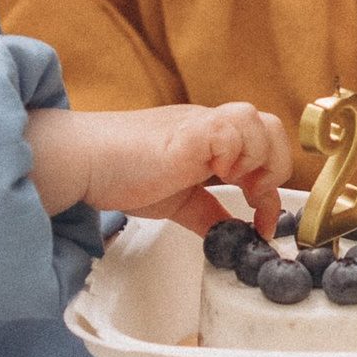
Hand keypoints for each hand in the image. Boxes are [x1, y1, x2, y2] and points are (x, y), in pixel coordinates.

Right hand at [49, 100, 292, 230]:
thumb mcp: (178, 201)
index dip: (272, 191)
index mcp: (211, 141)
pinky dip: (231, 154)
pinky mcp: (187, 132)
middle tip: (251, 196)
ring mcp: (200, 124)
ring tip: (229, 180)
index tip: (261, 225)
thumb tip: (233, 237)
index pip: (265, 149)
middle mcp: (211, 127)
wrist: (84, 160)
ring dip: (254, 157)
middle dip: (273, 167)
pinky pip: (229, 129)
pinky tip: (210, 173)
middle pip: (272, 126)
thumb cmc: (120, 173)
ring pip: (257, 120)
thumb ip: (207, 213)